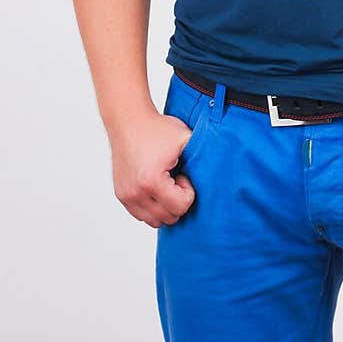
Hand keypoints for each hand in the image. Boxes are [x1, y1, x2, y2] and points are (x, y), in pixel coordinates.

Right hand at [109, 111, 198, 227]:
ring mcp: (126, 195)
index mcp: (152, 181)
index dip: (188, 193)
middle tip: (176, 179)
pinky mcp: (121, 195)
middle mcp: (136, 193)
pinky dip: (152, 207)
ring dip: (165, 207)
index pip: (180, 207)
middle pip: (168, 218)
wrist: (129, 120)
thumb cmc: (157, 128)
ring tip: (166, 184)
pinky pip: (141, 215)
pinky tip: (156, 186)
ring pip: (154, 221)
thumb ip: (202, 155)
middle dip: (177, 201)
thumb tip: (221, 169)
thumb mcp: (185, 138)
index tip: (183, 175)